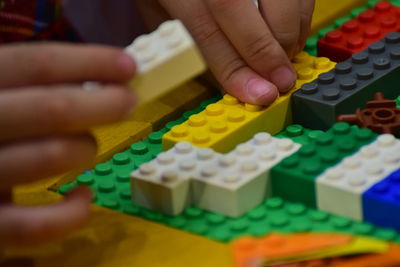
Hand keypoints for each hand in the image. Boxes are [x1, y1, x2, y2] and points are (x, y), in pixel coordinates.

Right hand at [0, 43, 135, 245]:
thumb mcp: (0, 95)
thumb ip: (33, 84)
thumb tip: (107, 75)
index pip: (38, 64)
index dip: (91, 63)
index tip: (128, 66)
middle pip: (54, 109)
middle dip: (105, 104)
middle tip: (127, 101)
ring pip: (53, 156)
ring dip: (86, 148)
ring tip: (88, 147)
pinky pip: (35, 226)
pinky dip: (71, 213)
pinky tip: (83, 197)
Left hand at [136, 0, 314, 104]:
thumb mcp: (163, 18)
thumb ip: (193, 47)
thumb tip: (231, 85)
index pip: (207, 33)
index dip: (235, 69)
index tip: (257, 94)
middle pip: (242, 12)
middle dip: (267, 54)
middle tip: (282, 82)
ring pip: (278, 0)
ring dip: (287, 36)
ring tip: (285, 60)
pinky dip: (299, 18)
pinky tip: (289, 36)